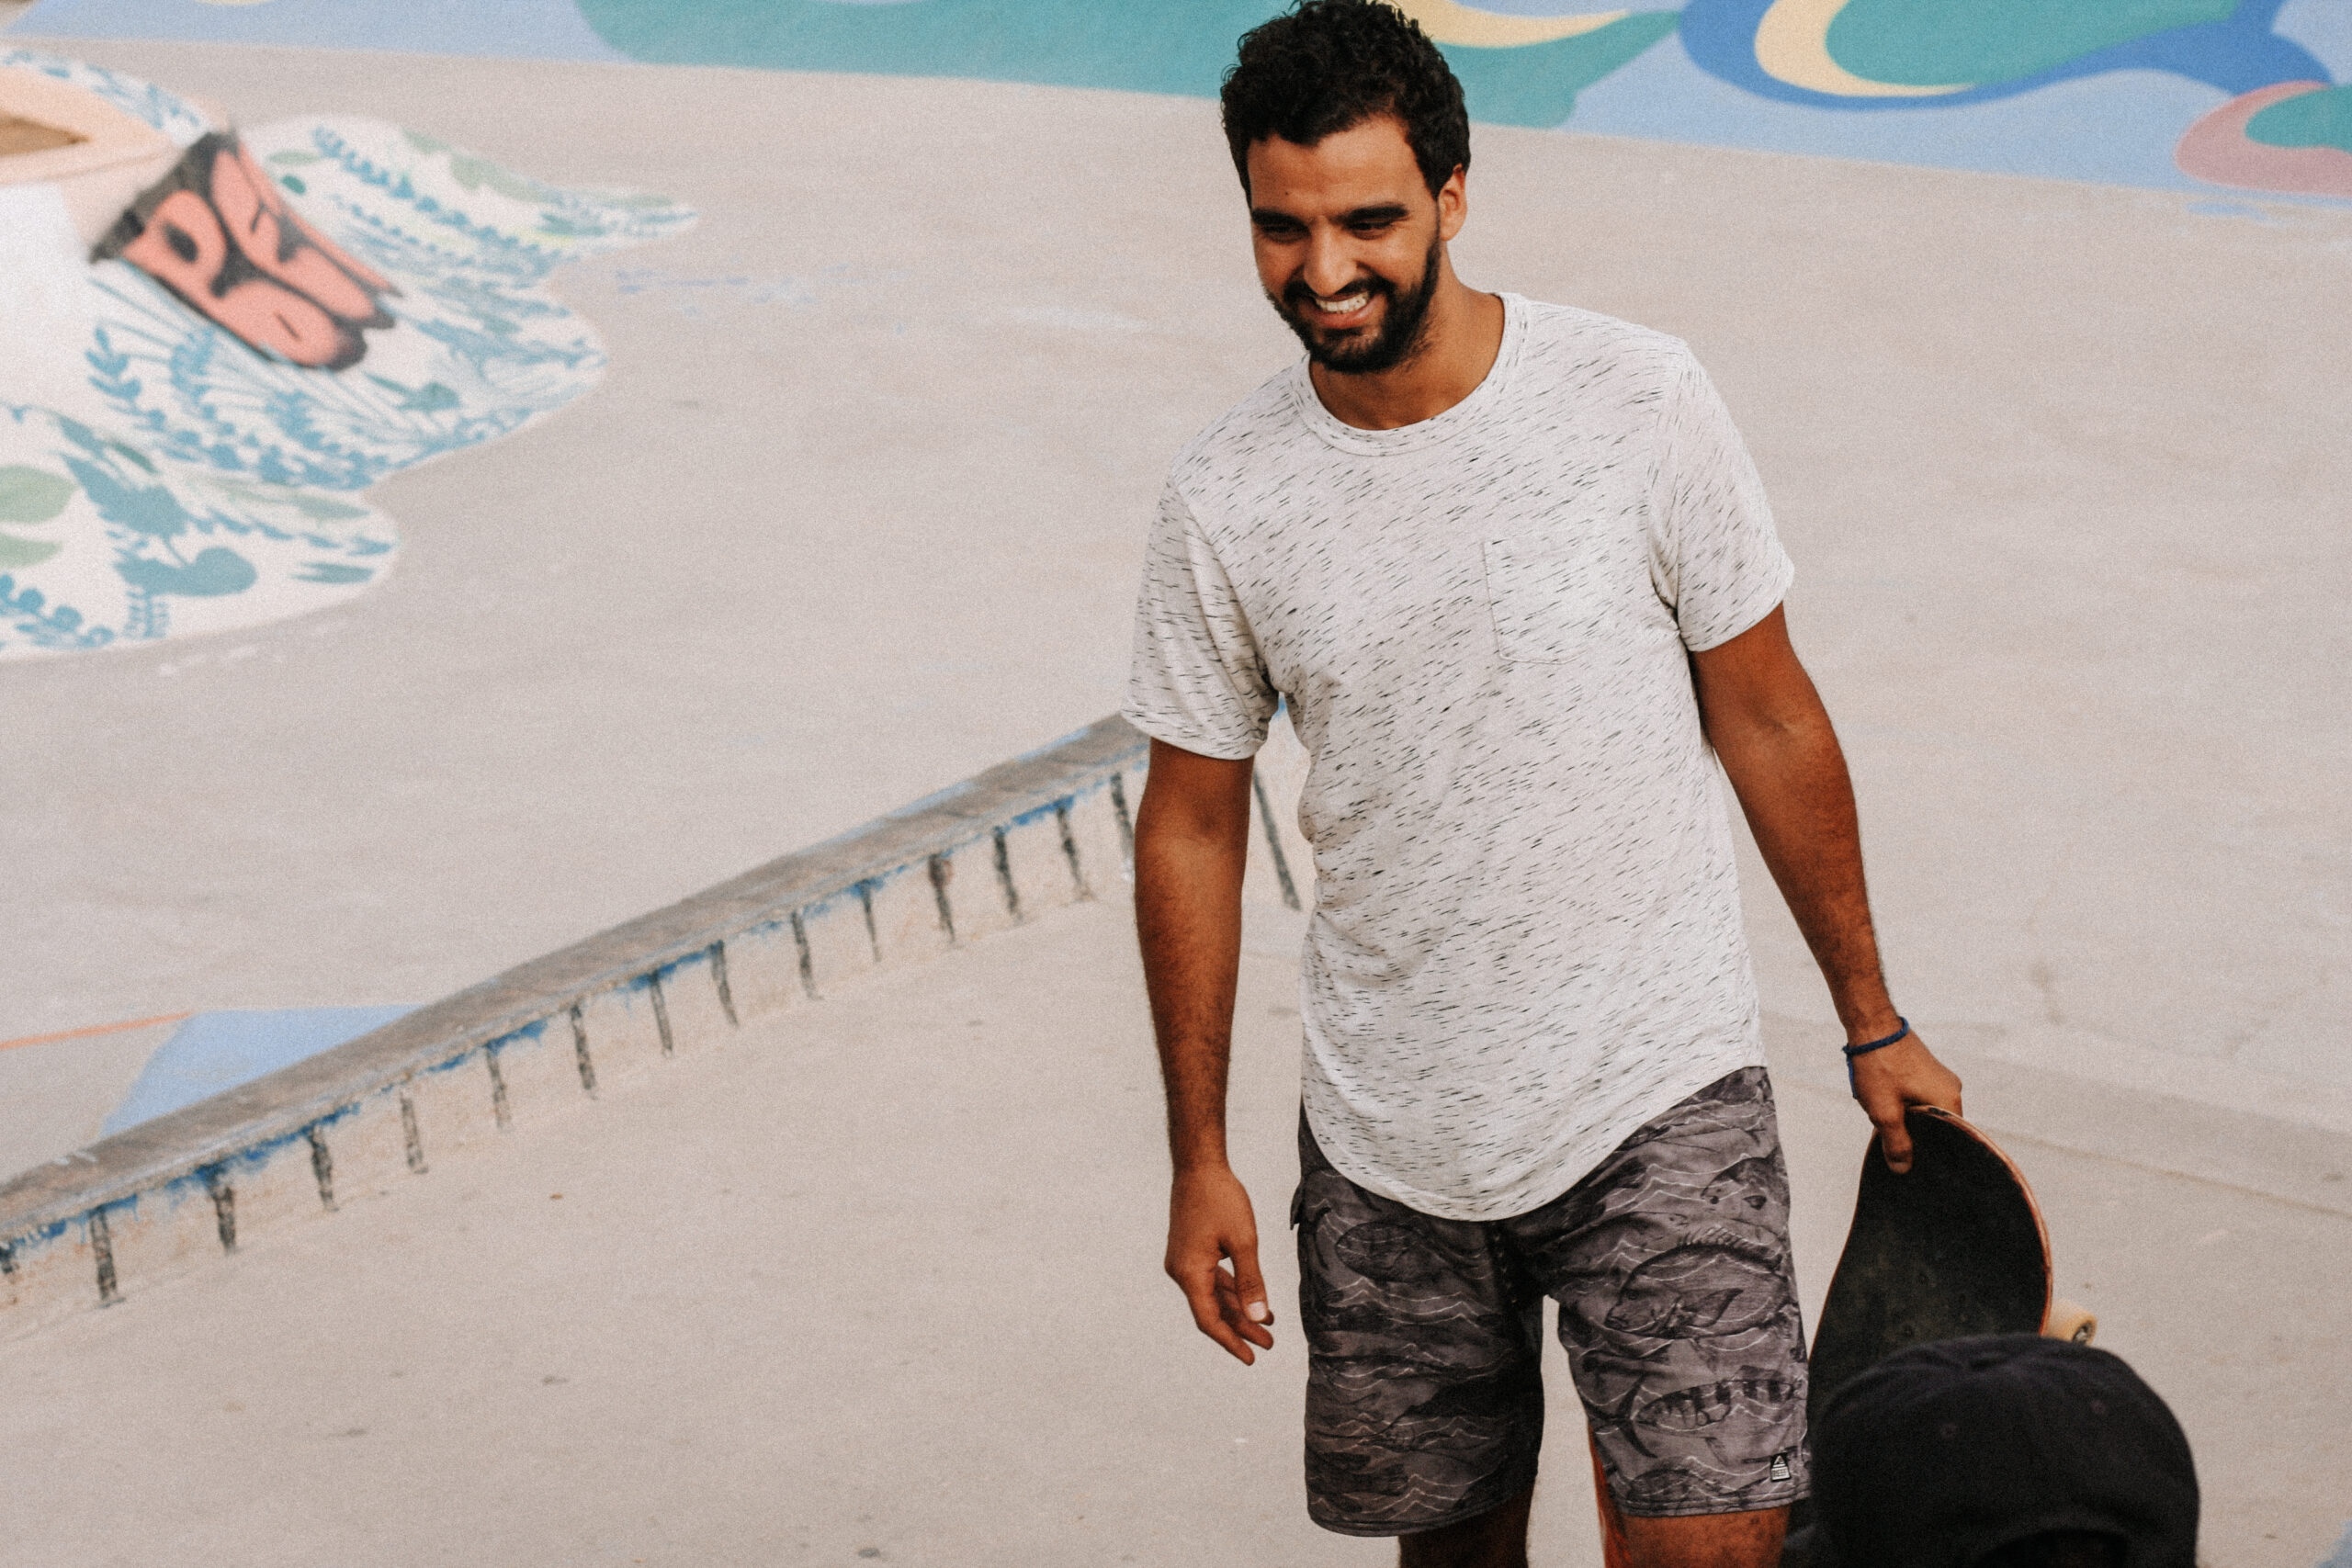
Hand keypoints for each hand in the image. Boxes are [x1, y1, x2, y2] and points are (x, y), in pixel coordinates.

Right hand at [1165, 1164, 1274, 1363]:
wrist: (1199, 1166)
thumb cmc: (1219, 1198)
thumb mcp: (1243, 1242)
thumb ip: (1251, 1282)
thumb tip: (1258, 1316)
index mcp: (1189, 1273)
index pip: (1209, 1320)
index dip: (1230, 1341)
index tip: (1250, 1358)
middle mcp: (1182, 1271)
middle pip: (1213, 1310)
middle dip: (1241, 1328)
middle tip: (1268, 1344)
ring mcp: (1185, 1262)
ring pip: (1214, 1295)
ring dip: (1239, 1309)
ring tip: (1267, 1325)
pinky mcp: (1191, 1252)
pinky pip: (1212, 1279)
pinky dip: (1232, 1290)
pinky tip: (1252, 1298)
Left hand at [1850, 1030, 1962, 1173]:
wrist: (1870, 1024)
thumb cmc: (1879, 1065)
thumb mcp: (1884, 1112)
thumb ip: (1896, 1143)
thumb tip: (1903, 1169)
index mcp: (1949, 1101)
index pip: (1950, 1141)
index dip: (1931, 1154)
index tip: (1915, 1163)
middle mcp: (1951, 1089)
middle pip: (1938, 1127)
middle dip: (1915, 1135)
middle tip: (1894, 1141)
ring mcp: (1939, 1078)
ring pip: (1925, 1112)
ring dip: (1906, 1118)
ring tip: (1885, 1115)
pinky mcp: (1926, 1070)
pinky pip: (1919, 1097)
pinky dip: (1904, 1104)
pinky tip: (1885, 1102)